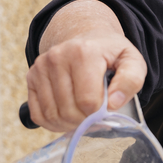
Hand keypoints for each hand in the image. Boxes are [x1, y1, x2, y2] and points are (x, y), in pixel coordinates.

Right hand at [26, 0, 146, 131]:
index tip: (108, 108)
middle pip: (69, 110)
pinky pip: (38, 115)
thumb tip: (113, 104)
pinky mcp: (31, 77)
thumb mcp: (132, 61)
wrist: (88, 38)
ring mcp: (40, 67)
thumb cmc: (111, 54)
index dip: (100, 113)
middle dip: (86, 121)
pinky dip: (53, 123)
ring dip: (70, 124)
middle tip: (96, 115)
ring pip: (52, 115)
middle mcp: (56, 57)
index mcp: (83, 52)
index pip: (88, 101)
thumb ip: (131, 81)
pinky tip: (68, 117)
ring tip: (84, 115)